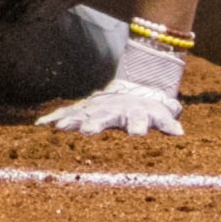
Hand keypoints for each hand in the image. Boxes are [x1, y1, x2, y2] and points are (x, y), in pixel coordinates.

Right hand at [36, 78, 183, 137]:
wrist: (131, 87)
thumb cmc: (148, 109)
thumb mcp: (161, 113)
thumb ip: (168, 122)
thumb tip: (179, 132)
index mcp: (136, 112)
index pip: (139, 119)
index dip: (139, 126)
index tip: (138, 134)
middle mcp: (114, 109)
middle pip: (106, 117)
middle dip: (97, 123)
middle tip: (89, 131)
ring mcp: (97, 107)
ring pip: (84, 114)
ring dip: (73, 121)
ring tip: (61, 128)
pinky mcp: (82, 109)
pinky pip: (67, 113)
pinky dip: (54, 118)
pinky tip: (41, 126)